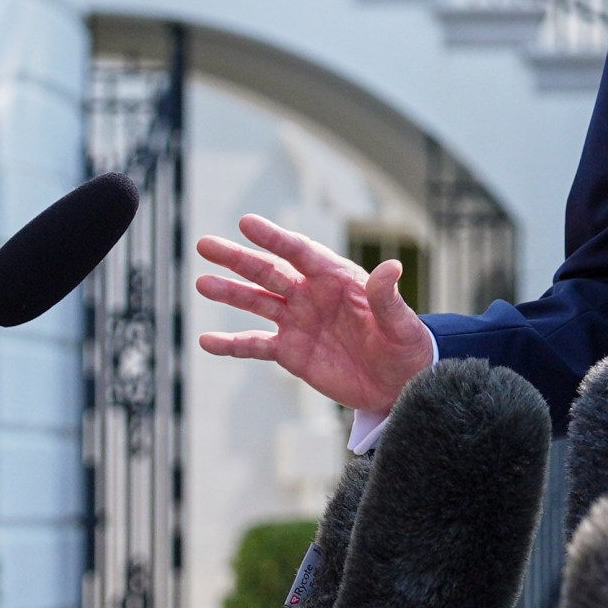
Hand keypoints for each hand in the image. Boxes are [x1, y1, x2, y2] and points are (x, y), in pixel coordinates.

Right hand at [194, 214, 434, 415]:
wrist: (399, 384)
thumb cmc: (405, 347)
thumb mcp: (401, 324)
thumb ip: (387, 298)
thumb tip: (392, 267)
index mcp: (337, 278)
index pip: (300, 253)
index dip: (273, 238)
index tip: (246, 223)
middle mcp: (311, 294)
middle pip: (269, 271)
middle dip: (238, 258)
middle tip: (205, 244)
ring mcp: (297, 322)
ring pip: (256, 302)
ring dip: (230, 293)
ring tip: (202, 283)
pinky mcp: (290, 352)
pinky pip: (255, 345)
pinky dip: (232, 344)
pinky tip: (206, 341)